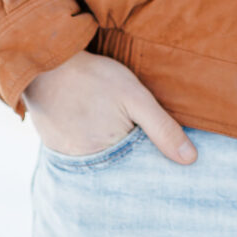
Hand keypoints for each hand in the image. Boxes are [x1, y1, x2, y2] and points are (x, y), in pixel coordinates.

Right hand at [24, 49, 196, 163]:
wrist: (46, 62)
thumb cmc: (94, 77)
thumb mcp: (135, 96)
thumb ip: (163, 127)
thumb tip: (191, 159)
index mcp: (111, 156)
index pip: (141, 173)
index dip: (154, 165)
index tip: (168, 161)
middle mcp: (88, 166)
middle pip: (120, 172)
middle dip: (133, 163)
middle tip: (137, 139)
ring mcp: (69, 159)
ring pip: (101, 164)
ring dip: (112, 155)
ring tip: (114, 131)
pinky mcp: (56, 149)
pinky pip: (81, 156)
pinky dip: (92, 147)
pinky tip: (95, 129)